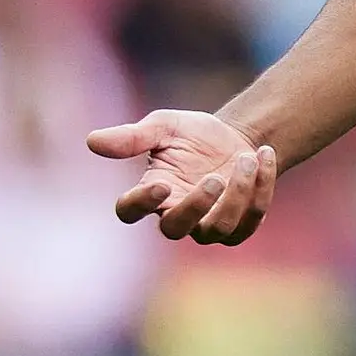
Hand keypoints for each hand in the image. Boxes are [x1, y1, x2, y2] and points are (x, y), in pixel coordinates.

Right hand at [86, 109, 279, 242]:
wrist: (236, 137)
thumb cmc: (192, 135)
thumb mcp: (163, 126)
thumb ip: (133, 136)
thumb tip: (92, 141)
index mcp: (151, 191)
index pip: (130, 211)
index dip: (140, 203)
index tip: (160, 184)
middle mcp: (176, 214)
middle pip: (173, 229)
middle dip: (196, 206)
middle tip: (215, 178)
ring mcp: (208, 225)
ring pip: (217, 229)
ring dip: (237, 194)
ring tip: (247, 157)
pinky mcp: (240, 226)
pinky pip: (250, 220)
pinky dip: (262, 188)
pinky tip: (263, 155)